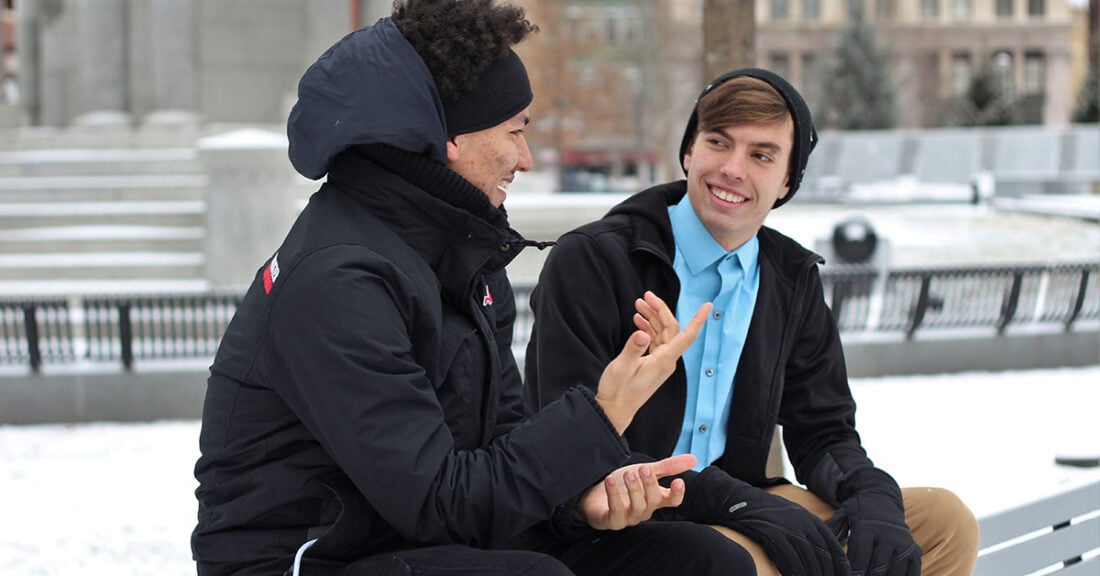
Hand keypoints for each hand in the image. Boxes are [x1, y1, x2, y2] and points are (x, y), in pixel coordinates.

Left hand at [579, 454, 696, 530]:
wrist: (594, 493)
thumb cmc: (623, 484)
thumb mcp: (645, 471)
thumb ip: (667, 467)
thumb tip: (694, 458)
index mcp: (655, 499)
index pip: (672, 501)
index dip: (677, 494)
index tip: (679, 481)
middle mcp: (644, 511)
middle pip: (653, 501)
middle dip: (649, 485)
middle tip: (643, 469)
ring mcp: (628, 518)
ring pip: (637, 508)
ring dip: (634, 490)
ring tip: (628, 473)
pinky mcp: (611, 521)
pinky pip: (615, 512)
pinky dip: (613, 495)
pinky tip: (610, 481)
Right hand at [595, 291, 710, 432]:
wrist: (614, 409)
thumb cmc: (617, 391)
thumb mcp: (622, 367)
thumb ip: (633, 348)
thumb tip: (642, 332)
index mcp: (664, 361)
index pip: (686, 336)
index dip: (698, 320)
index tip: (707, 306)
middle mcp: (666, 361)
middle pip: (671, 328)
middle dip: (660, 310)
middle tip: (645, 296)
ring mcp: (660, 362)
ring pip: (662, 333)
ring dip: (652, 317)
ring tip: (638, 304)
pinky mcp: (653, 363)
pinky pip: (656, 340)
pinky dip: (648, 328)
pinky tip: (638, 320)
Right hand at [682, 467, 850, 575]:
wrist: (737, 500)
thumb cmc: (763, 512)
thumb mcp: (790, 516)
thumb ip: (806, 530)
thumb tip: (821, 551)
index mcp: (809, 519)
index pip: (833, 546)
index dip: (839, 566)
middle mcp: (802, 522)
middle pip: (822, 555)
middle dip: (827, 573)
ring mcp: (787, 528)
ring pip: (807, 559)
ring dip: (812, 574)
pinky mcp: (772, 533)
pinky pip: (789, 558)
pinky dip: (794, 571)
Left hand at [829, 469, 919, 575]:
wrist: (880, 499)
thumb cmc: (855, 514)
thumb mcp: (841, 518)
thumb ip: (832, 534)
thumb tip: (820, 551)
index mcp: (867, 528)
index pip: (860, 559)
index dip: (853, 574)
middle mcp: (888, 535)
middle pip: (877, 569)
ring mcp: (904, 544)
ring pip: (894, 574)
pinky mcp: (914, 551)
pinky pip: (912, 573)